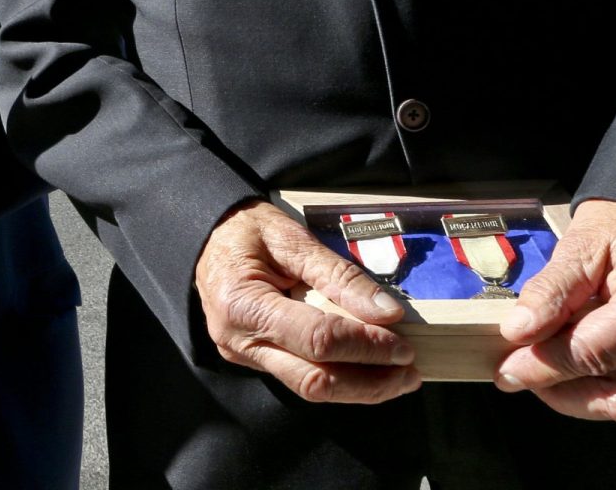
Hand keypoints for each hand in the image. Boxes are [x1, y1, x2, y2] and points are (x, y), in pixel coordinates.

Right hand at [194, 200, 419, 403]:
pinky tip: (368, 369)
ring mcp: (244, 354)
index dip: (365, 346)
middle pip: (315, 380)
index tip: (404, 345)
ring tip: (399, 377)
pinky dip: (340, 378)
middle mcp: (240, 340)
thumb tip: (387, 313)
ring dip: (360, 388)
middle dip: (370, 382)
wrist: (204, 235)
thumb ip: (338, 275)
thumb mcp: (291, 237)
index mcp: (243, 304)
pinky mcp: (254, 358)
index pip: (317, 340)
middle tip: (410, 372)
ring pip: (310, 387)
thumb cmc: (244, 228)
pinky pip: (301, 377)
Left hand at [496, 198, 615, 423]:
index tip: (507, 371)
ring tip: (559, 371)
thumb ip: (551, 292)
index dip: (541, 366)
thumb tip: (518, 333)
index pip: (591, 355)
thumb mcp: (583, 244)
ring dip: (593, 399)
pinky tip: (600, 371)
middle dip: (564, 392)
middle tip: (525, 375)